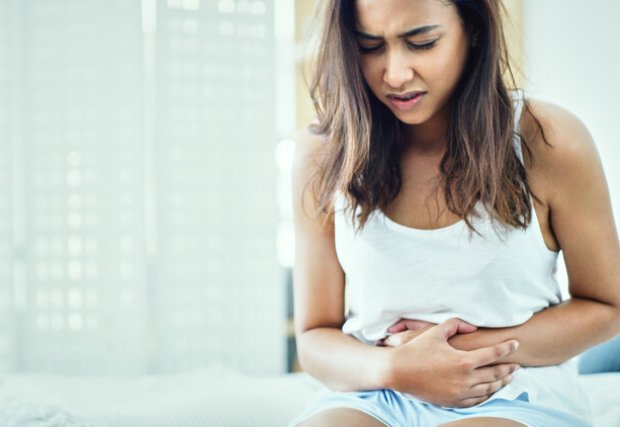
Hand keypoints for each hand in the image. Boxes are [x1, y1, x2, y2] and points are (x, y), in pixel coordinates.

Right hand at [383, 318, 519, 407]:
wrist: (398, 371)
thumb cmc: (416, 350)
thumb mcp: (436, 332)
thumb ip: (456, 325)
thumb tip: (473, 326)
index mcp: (463, 360)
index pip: (493, 354)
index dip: (506, 348)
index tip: (515, 344)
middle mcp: (465, 379)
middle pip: (495, 374)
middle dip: (508, 368)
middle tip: (517, 363)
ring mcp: (460, 393)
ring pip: (489, 389)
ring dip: (501, 382)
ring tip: (508, 377)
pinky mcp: (453, 402)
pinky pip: (477, 400)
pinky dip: (487, 395)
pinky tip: (490, 390)